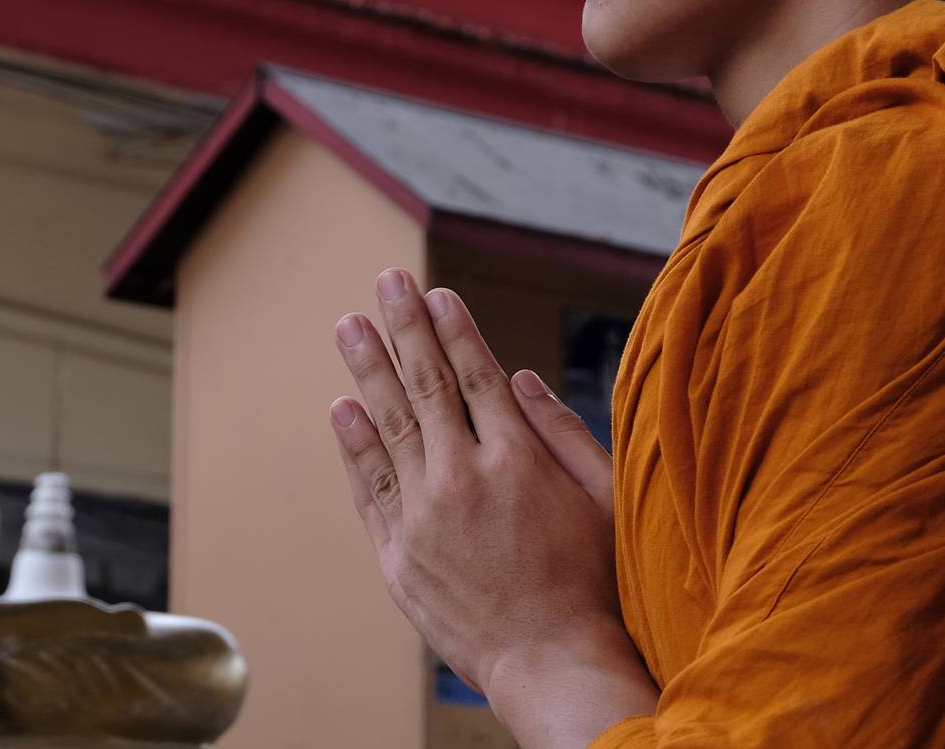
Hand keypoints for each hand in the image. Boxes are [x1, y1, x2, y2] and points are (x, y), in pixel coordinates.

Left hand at [329, 269, 654, 747]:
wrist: (552, 663)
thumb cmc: (593, 582)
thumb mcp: (603, 499)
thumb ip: (563, 432)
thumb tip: (519, 377)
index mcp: (516, 460)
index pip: (475, 374)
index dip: (453, 329)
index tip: (434, 292)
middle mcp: (462, 478)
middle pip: (425, 386)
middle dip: (403, 328)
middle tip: (385, 281)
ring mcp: (423, 517)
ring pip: (387, 426)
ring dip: (367, 370)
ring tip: (349, 326)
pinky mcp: (397, 555)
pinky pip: (368, 487)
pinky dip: (353, 445)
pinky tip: (342, 407)